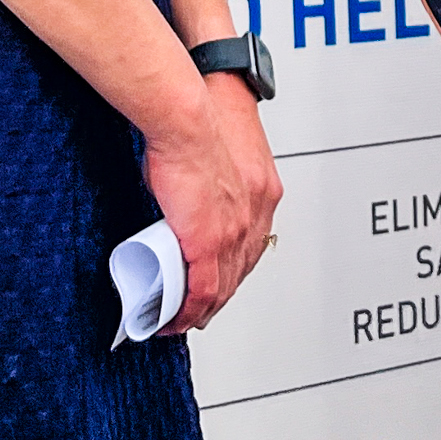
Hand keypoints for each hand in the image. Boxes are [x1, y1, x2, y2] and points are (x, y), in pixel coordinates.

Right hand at [144, 71, 282, 332]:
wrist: (190, 120)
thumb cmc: (201, 124)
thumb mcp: (221, 154)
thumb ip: (215, 177)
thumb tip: (195, 187)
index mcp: (262, 192)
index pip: (252, 242)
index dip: (234, 267)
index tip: (218, 280)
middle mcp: (255, 214)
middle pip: (240, 269)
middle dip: (219, 294)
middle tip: (198, 309)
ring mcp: (234, 231)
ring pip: (223, 285)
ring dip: (203, 307)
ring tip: (183, 318)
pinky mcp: (208, 242)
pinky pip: (203, 288)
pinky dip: (190, 308)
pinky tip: (178, 318)